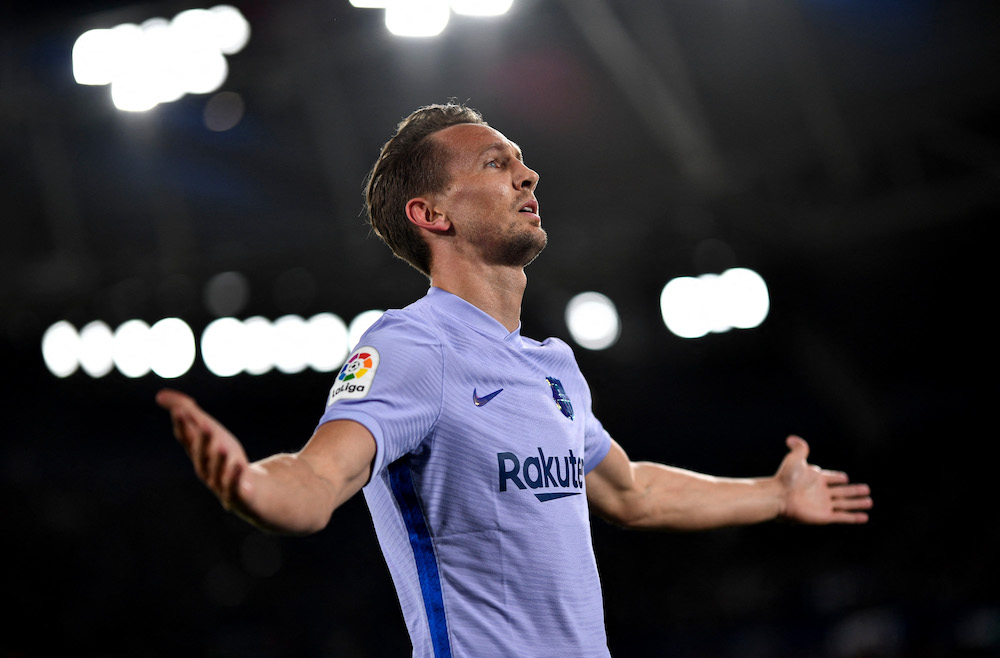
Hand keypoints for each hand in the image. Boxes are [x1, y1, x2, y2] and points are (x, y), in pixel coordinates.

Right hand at [157, 388, 255, 515]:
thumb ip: (188, 412)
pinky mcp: (237, 493)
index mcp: (197, 452)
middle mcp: (205, 468)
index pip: (187, 438)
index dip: (183, 425)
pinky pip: (233, 485)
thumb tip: (160, 395)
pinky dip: (234, 476)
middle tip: (205, 425)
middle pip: (202, 454)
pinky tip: (239, 466)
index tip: (179, 410)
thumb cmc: (224, 459)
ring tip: (223, 447)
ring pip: (217, 470)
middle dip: (203, 440)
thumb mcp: (209, 431)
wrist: (248, 493)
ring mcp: (219, 482)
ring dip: (219, 459)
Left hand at [776, 435, 871, 523]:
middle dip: (854, 491)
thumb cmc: (785, 478)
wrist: (779, 497)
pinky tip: (865, 517)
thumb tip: (791, 439)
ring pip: (845, 504)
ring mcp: (823, 505)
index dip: (838, 478)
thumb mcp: (795, 460)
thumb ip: (799, 448)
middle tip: (867, 489)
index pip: (831, 478)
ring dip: (857, 503)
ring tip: (869, 502)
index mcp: (815, 479)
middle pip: (842, 491)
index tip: (845, 478)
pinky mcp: (825, 516)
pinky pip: (843, 517)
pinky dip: (854, 517)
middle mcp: (821, 492)